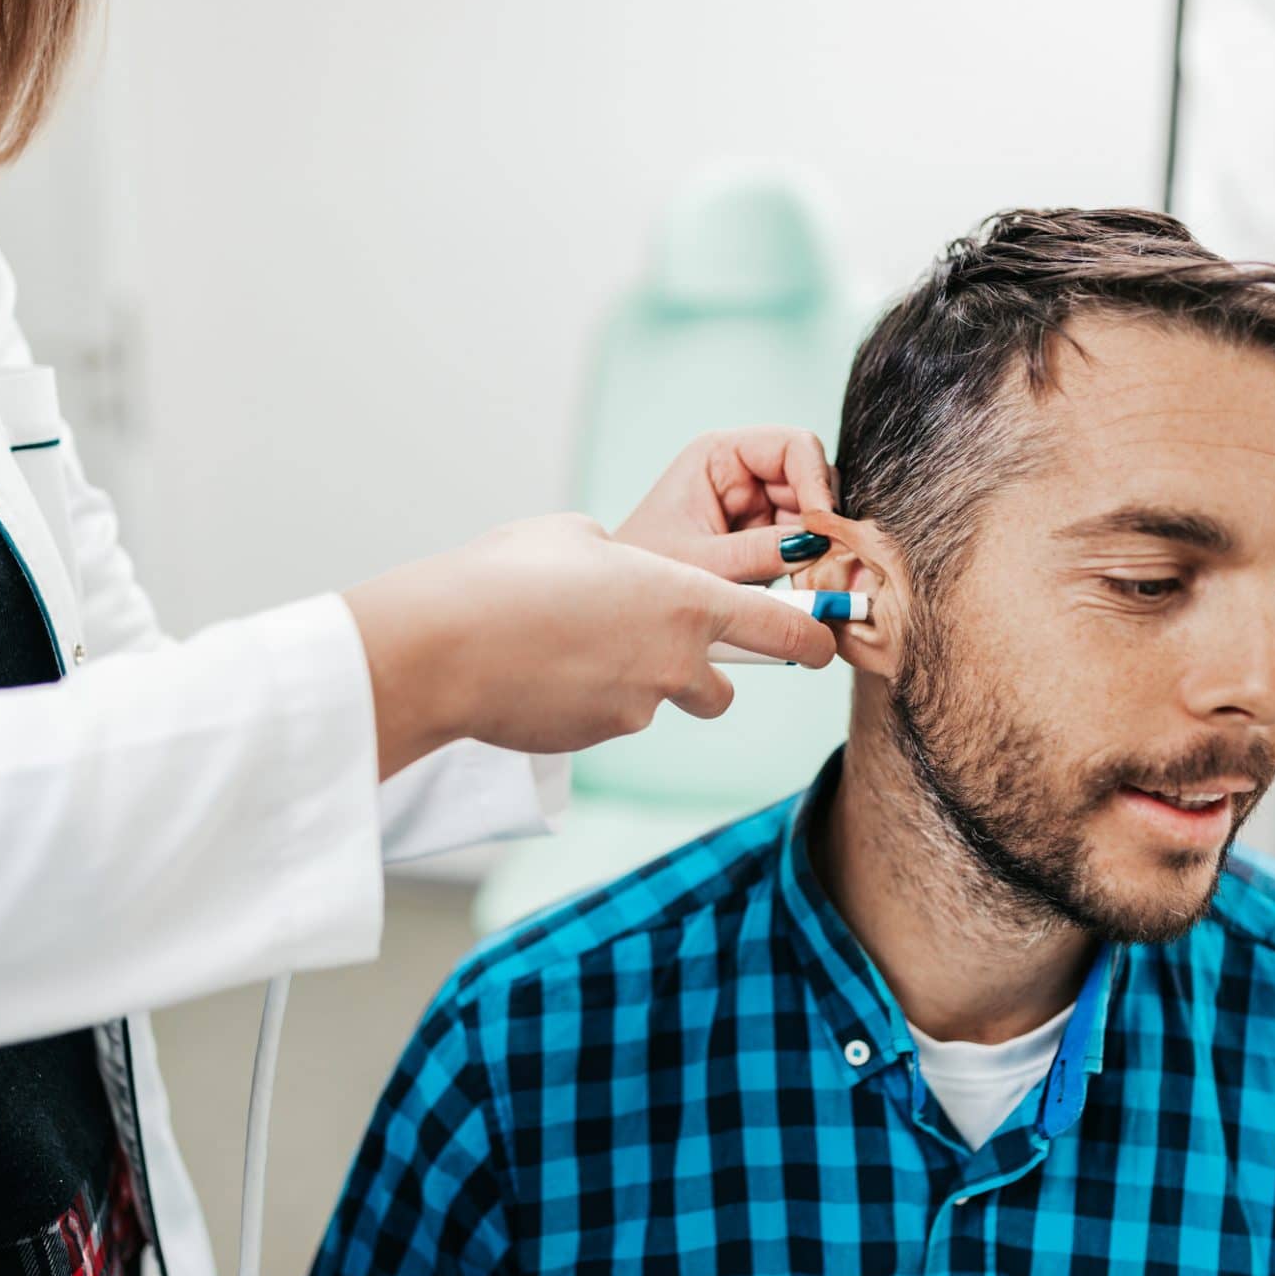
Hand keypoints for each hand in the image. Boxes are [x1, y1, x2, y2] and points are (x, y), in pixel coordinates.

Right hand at [344, 514, 836, 776]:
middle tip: (650, 649)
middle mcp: (677, 662)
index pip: (783, 629)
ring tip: (572, 653)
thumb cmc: (511, 575)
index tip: (825, 644)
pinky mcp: (596, 739)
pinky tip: (543, 676)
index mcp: (688, 600)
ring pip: (656, 702)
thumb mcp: (578, 537)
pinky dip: (588, 702)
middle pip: (721, 687)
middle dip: (699, 675)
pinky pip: (607, 718)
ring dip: (633, 685)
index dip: (813, 638)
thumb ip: (622, 557)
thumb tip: (622, 568)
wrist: (449, 646)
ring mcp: (638, 708)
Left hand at [613, 427, 838, 581]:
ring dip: (816, 548)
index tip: (824, 526)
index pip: (792, 446)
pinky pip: (802, 544)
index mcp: (719, 455)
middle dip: (821, 521)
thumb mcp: (702, 563)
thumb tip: (817, 547)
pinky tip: (797, 589)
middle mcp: (742, 471)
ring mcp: (755, 503)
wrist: (619, 601)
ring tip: (804, 583)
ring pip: (813, 515)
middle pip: (810, 480)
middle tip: (825, 564)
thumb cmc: (646, 570)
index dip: (816, 481)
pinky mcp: (761, 535)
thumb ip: (758, 553)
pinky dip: (807, 565)